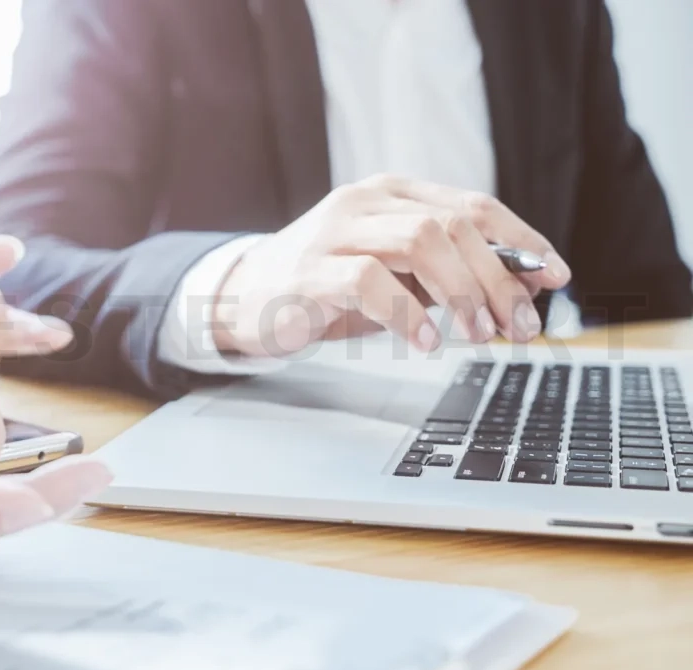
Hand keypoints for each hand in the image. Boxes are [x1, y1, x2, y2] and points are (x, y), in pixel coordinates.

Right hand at [212, 175, 571, 356]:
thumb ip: (450, 274)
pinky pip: (371, 283)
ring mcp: (334, 233)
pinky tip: (423, 343)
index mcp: (393, 193)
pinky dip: (408, 315)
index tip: (556, 279)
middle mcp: (365, 202)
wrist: (247, 297)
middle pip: (454, 224)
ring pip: (420, 241)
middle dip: (498, 278)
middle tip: (519, 327)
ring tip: (476, 335)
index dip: (522, 241)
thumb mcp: (397, 277)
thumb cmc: (329, 287)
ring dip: (462, 292)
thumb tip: (524, 288)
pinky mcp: (309, 272)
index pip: (473, 205)